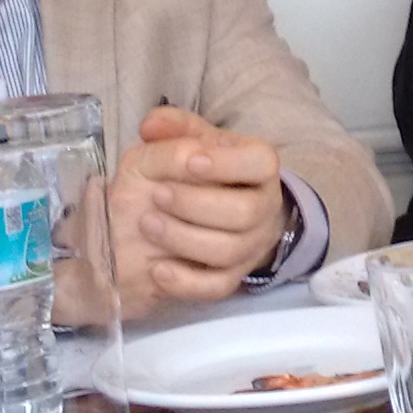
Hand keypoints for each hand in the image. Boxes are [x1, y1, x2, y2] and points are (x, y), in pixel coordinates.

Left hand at [107, 106, 285, 318]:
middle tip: (157, 194)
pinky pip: (216, 287)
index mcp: (259, 168)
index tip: (190, 160)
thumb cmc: (198, 172)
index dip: (228, 164)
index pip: (261, 163)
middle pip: (244, 213)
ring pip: (229, 251)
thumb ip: (172, 128)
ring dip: (183, 238)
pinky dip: (185, 281)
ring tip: (147, 224)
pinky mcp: (232, 278)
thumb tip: (151, 125)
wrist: (203, 212)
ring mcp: (251, 247)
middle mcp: (264, 208)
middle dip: (195, 204)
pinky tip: (157, 268)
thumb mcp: (187, 142)